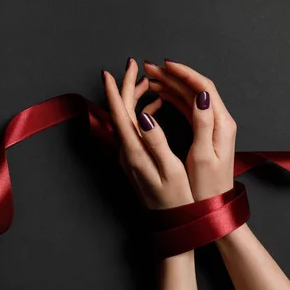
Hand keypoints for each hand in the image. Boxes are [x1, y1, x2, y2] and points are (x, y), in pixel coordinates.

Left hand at [102, 59, 193, 209]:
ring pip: (125, 118)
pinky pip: (132, 128)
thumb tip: (144, 116)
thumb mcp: (171, 169)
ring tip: (147, 81)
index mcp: (135, 151)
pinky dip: (140, 112)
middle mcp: (126, 152)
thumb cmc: (176, 199)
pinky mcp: (133, 159)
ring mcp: (128, 156)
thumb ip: (157, 142)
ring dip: (133, 98)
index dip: (116, 90)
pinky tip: (154, 107)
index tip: (113, 69)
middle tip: (134, 65)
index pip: (119, 114)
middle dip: (125, 86)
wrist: (170, 223)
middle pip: (120, 112)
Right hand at [144, 60, 236, 200]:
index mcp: (222, 124)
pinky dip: (173, 98)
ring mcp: (213, 126)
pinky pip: (188, 108)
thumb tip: (201, 95)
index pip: (204, 87)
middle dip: (173, 75)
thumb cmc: (206, 187)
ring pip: (191, 96)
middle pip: (197, 87)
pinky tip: (159, 94)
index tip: (164, 65)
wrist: (213, 207)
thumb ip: (203, 124)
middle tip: (149, 69)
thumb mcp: (203, 156)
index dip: (184, 73)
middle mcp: (220, 121)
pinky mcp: (205, 132)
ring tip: (149, 78)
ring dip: (171, 84)